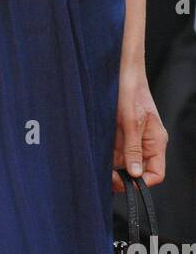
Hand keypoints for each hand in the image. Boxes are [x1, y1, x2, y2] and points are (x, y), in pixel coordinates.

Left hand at [111, 65, 168, 192]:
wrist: (119, 70)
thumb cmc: (130, 91)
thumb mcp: (131, 121)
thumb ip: (133, 148)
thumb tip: (135, 174)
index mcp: (156, 141)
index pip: (156, 173)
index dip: (142, 182)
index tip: (126, 183)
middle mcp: (145, 143)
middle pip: (138, 170)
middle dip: (124, 177)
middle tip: (109, 178)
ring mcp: (132, 138)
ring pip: (124, 162)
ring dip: (113, 167)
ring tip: (101, 169)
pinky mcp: (119, 133)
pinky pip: (115, 151)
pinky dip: (107, 157)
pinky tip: (98, 157)